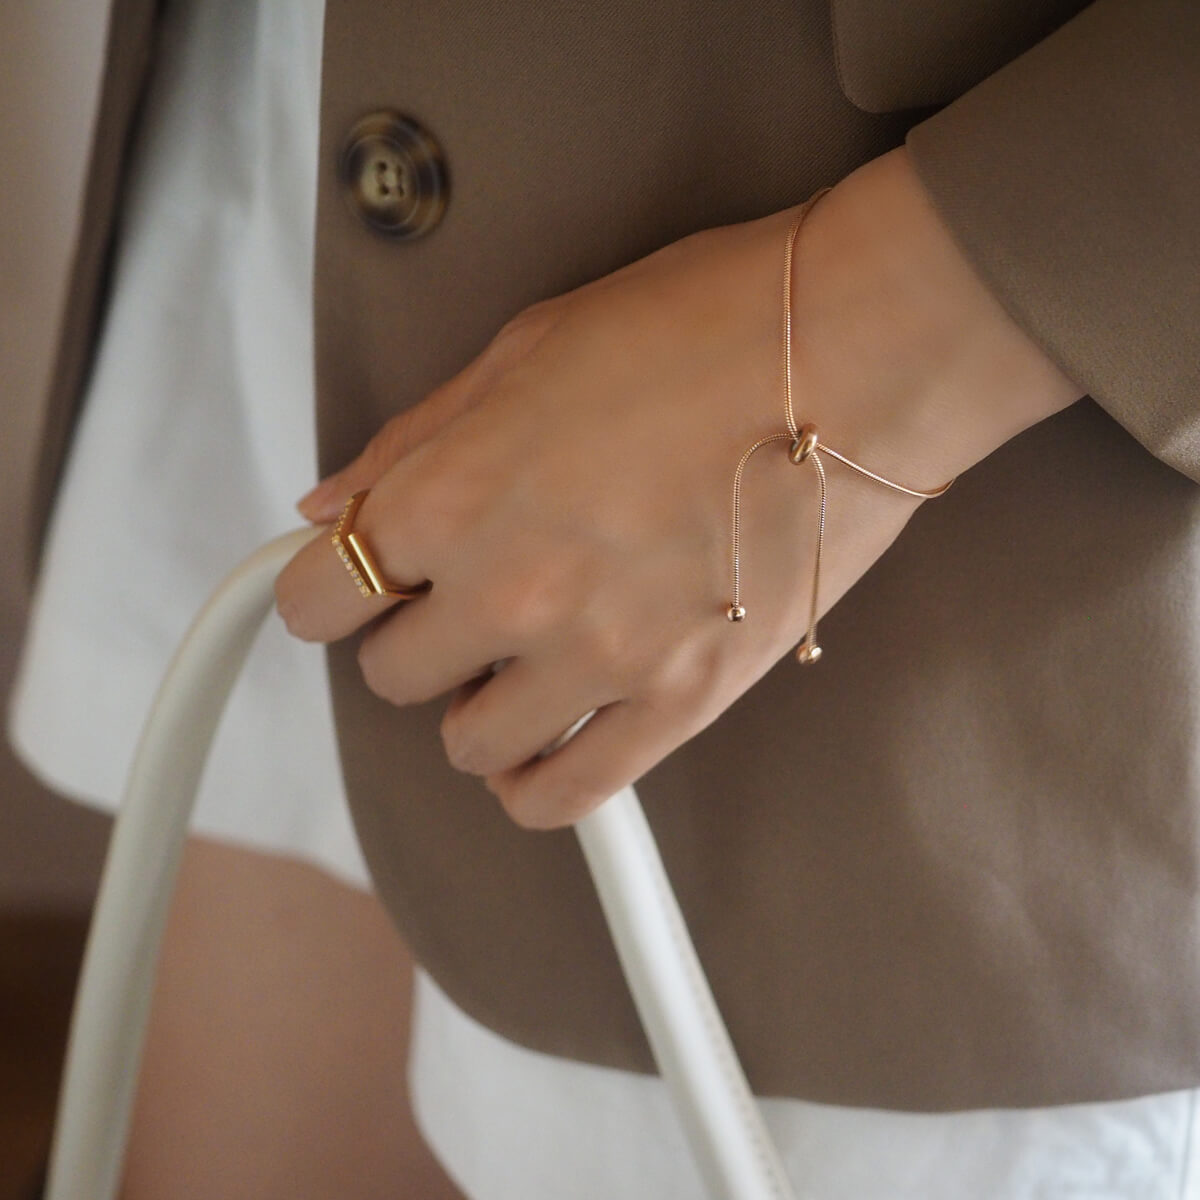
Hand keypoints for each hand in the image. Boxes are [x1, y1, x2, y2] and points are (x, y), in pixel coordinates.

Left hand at [276, 147, 1081, 828]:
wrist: (857, 353)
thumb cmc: (702, 327)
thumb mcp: (528, 349)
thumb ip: (414, 444)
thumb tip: (330, 508)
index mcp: (456, 493)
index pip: (318, 599)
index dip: (328, 593)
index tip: (355, 588)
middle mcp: (511, 589)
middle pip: (392, 677)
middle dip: (416, 639)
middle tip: (467, 601)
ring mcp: (597, 657)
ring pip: (468, 746)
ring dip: (479, 708)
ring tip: (528, 658)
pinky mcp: (680, 702)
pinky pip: (561, 798)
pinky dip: (535, 783)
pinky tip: (549, 739)